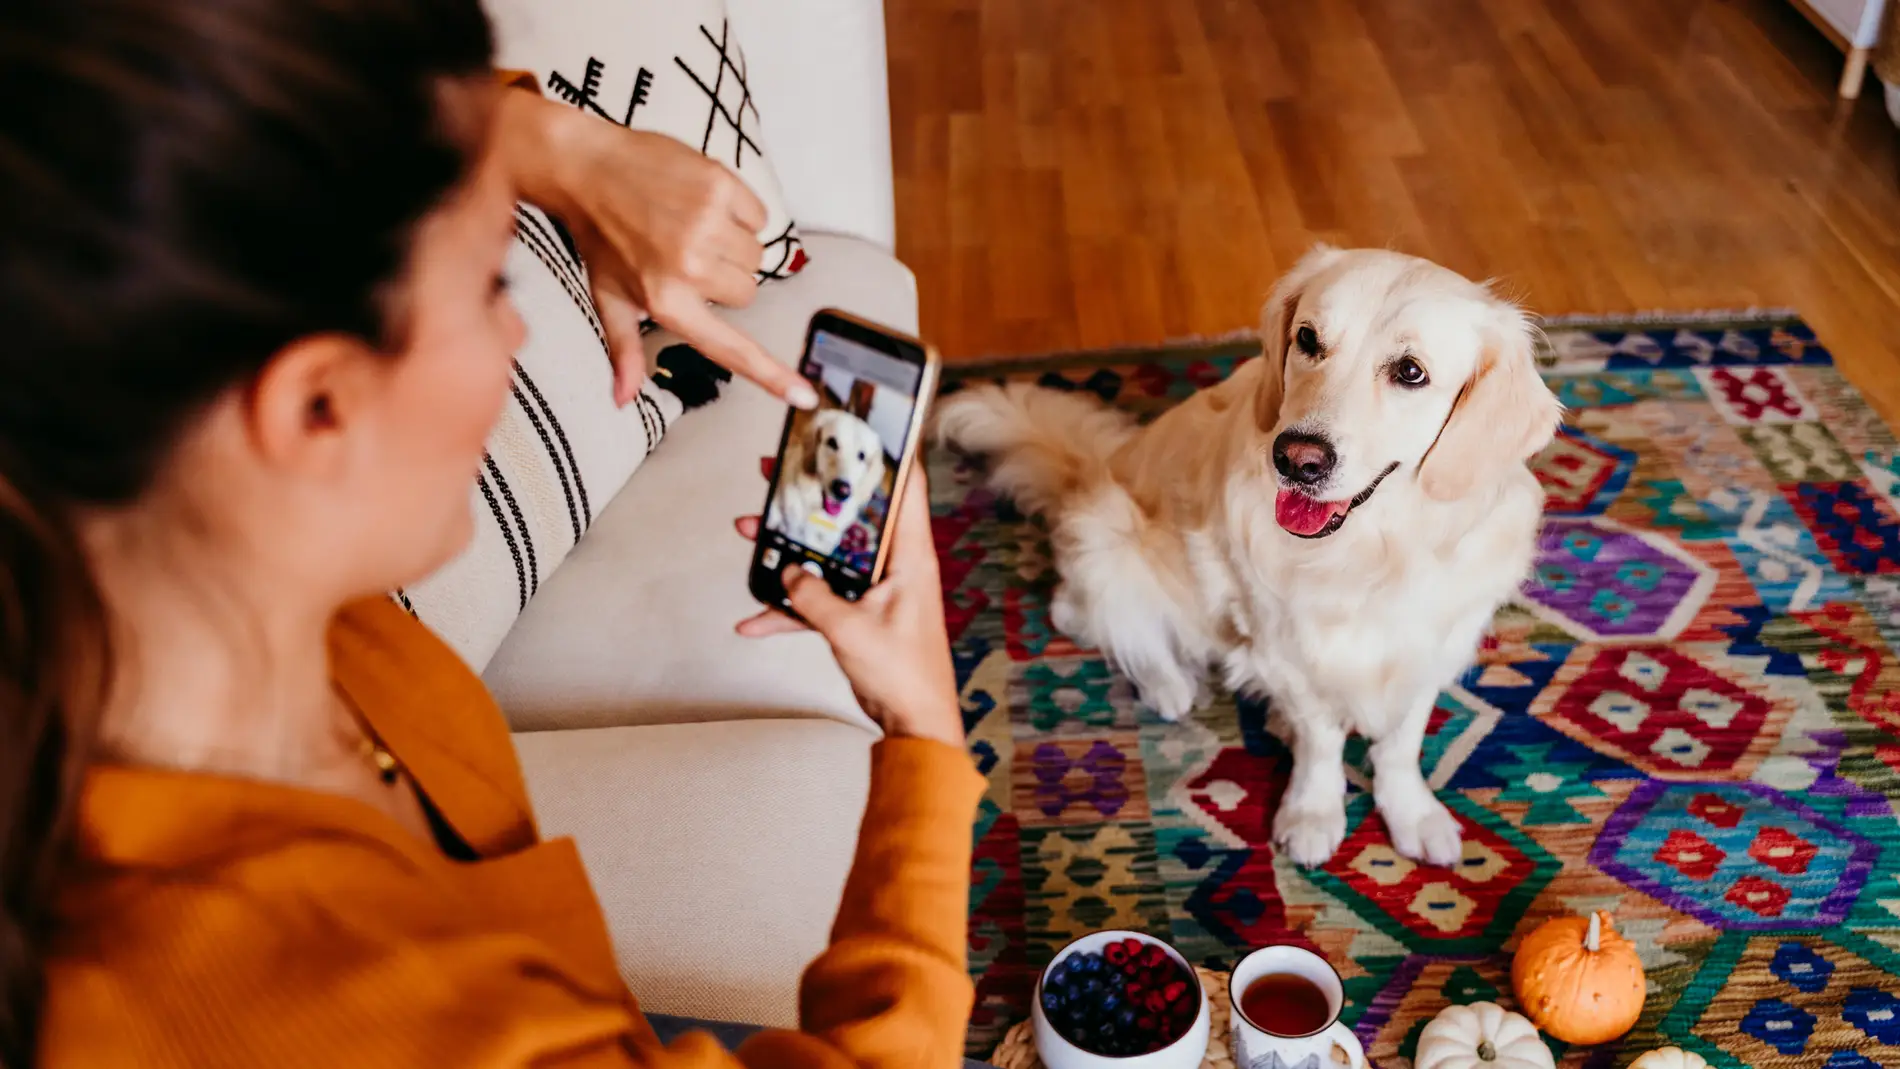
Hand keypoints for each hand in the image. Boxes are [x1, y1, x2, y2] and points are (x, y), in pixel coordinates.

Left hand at [499, 90, 817, 409]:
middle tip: (688, 256)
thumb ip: (625, 350)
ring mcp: (708, 224)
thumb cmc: (599, 237)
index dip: (772, 375)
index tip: (805, 397)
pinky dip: (740, 211)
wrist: (586, 167)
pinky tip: (704, 203)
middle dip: (727, 278)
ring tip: (693, 226)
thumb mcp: (608, 298)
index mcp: (667, 301)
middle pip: (747, 292)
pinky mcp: (721, 186)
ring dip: (734, 244)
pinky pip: (758, 216)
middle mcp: (691, 267)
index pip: (730, 348)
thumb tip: (623, 399)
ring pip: (756, 254)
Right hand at [735, 472, 962, 746]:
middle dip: (814, 495)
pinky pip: (819, 599)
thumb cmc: (906, 676)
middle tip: (781, 472)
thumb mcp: (850, 630)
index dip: (887, 453)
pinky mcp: (860, 615)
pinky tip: (753, 619)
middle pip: (853, 515)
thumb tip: (791, 571)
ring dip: (790, 548)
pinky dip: (789, 607)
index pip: (906, 488)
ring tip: (751, 531)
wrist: (914, 724)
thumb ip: (814, 597)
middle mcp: (895, 566)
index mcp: (909, 556)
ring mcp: (876, 590)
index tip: (861, 426)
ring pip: (828, 555)